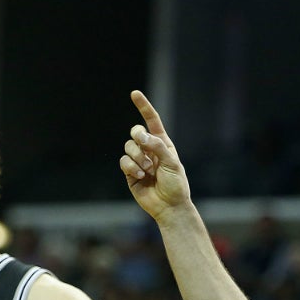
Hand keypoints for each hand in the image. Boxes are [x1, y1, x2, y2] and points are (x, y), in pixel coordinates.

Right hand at [121, 90, 191, 219]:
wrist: (169, 206)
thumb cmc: (176, 184)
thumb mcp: (172, 162)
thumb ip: (156, 146)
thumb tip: (139, 135)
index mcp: (162, 144)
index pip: (152, 121)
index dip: (143, 107)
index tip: (134, 94)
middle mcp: (149, 150)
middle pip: (135, 132)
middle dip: (138, 136)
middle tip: (145, 145)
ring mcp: (138, 161)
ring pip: (128, 147)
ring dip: (137, 157)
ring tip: (147, 170)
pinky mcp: (130, 173)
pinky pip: (124, 161)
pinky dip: (131, 167)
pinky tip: (140, 176)